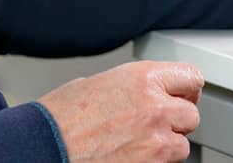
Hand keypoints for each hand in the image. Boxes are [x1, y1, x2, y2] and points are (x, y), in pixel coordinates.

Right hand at [35, 61, 203, 162]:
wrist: (42, 146)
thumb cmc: (58, 118)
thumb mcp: (95, 83)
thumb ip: (129, 86)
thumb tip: (140, 92)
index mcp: (142, 78)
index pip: (191, 77)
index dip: (186, 90)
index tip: (182, 97)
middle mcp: (155, 105)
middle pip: (191, 114)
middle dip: (175, 121)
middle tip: (154, 126)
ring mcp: (155, 139)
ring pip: (182, 145)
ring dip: (166, 145)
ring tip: (136, 145)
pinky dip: (155, 162)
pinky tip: (131, 156)